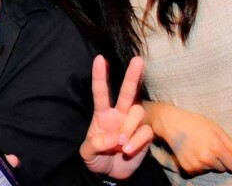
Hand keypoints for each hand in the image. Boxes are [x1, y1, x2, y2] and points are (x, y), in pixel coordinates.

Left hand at [80, 55, 152, 178]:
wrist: (111, 175)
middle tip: (138, 60)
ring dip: (129, 127)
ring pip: (137, 112)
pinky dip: (137, 141)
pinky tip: (128, 150)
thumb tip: (113, 137)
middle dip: (132, 76)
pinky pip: (146, 131)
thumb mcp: (87, 153)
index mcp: (102, 114)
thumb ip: (95, 145)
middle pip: (126, 92)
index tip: (99, 59)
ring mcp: (132, 123)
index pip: (100, 92)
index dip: (99, 76)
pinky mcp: (144, 135)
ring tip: (121, 145)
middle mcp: (119, 114)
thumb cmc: (97, 158)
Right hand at [145, 102, 231, 173]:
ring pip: (209, 169)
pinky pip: (198, 171)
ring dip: (206, 161)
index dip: (229, 159)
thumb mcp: (214, 127)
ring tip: (196, 147)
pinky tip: (190, 152)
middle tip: (206, 145)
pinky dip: (196, 164)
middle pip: (221, 168)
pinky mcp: (187, 168)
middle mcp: (207, 158)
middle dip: (217, 159)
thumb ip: (230, 144)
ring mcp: (197, 164)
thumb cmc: (194, 122)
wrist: (170, 122)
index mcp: (216, 147)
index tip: (224, 155)